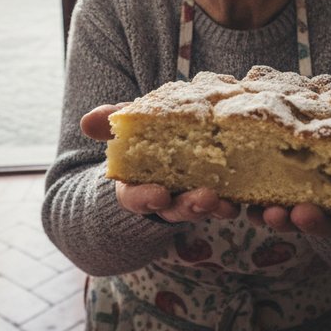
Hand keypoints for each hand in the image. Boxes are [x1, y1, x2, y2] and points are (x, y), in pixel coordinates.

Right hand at [81, 104, 240, 222]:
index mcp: (135, 184)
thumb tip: (86, 121)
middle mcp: (163, 198)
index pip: (135, 197)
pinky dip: (233, 204)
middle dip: (189, 206)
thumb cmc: (144, 139)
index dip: (145, 198)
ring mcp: (188, 201)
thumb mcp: (128, 128)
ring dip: (214, 209)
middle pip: (173, 209)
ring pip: (200, 210)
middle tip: (205, 199)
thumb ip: (111, 123)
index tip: (159, 195)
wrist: (164, 147)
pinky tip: (244, 202)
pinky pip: (224, 205)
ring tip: (228, 204)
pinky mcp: (213, 198)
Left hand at [247, 116, 330, 236]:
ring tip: (268, 212)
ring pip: (290, 222)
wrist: (320, 145)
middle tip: (300, 214)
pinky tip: (241, 204)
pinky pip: (262, 211)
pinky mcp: (272, 203)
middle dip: (311, 222)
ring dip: (279, 220)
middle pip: (323, 226)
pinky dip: (252, 210)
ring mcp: (301, 211)